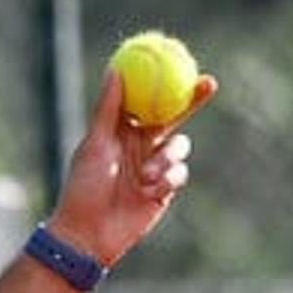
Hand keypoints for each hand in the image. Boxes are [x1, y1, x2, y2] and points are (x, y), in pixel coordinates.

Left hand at [47, 68, 218, 265]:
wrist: (88, 233)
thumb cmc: (83, 188)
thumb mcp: (95, 144)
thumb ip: (108, 109)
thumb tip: (115, 70)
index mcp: (120, 132)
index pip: (146, 100)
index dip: (163, 82)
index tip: (178, 59)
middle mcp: (139, 146)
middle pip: (173, 116)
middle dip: (192, 99)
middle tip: (208, 82)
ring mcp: (154, 167)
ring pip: (180, 146)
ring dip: (167, 158)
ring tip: (146, 176)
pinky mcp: (164, 189)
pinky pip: (180, 174)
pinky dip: (168, 180)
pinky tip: (149, 193)